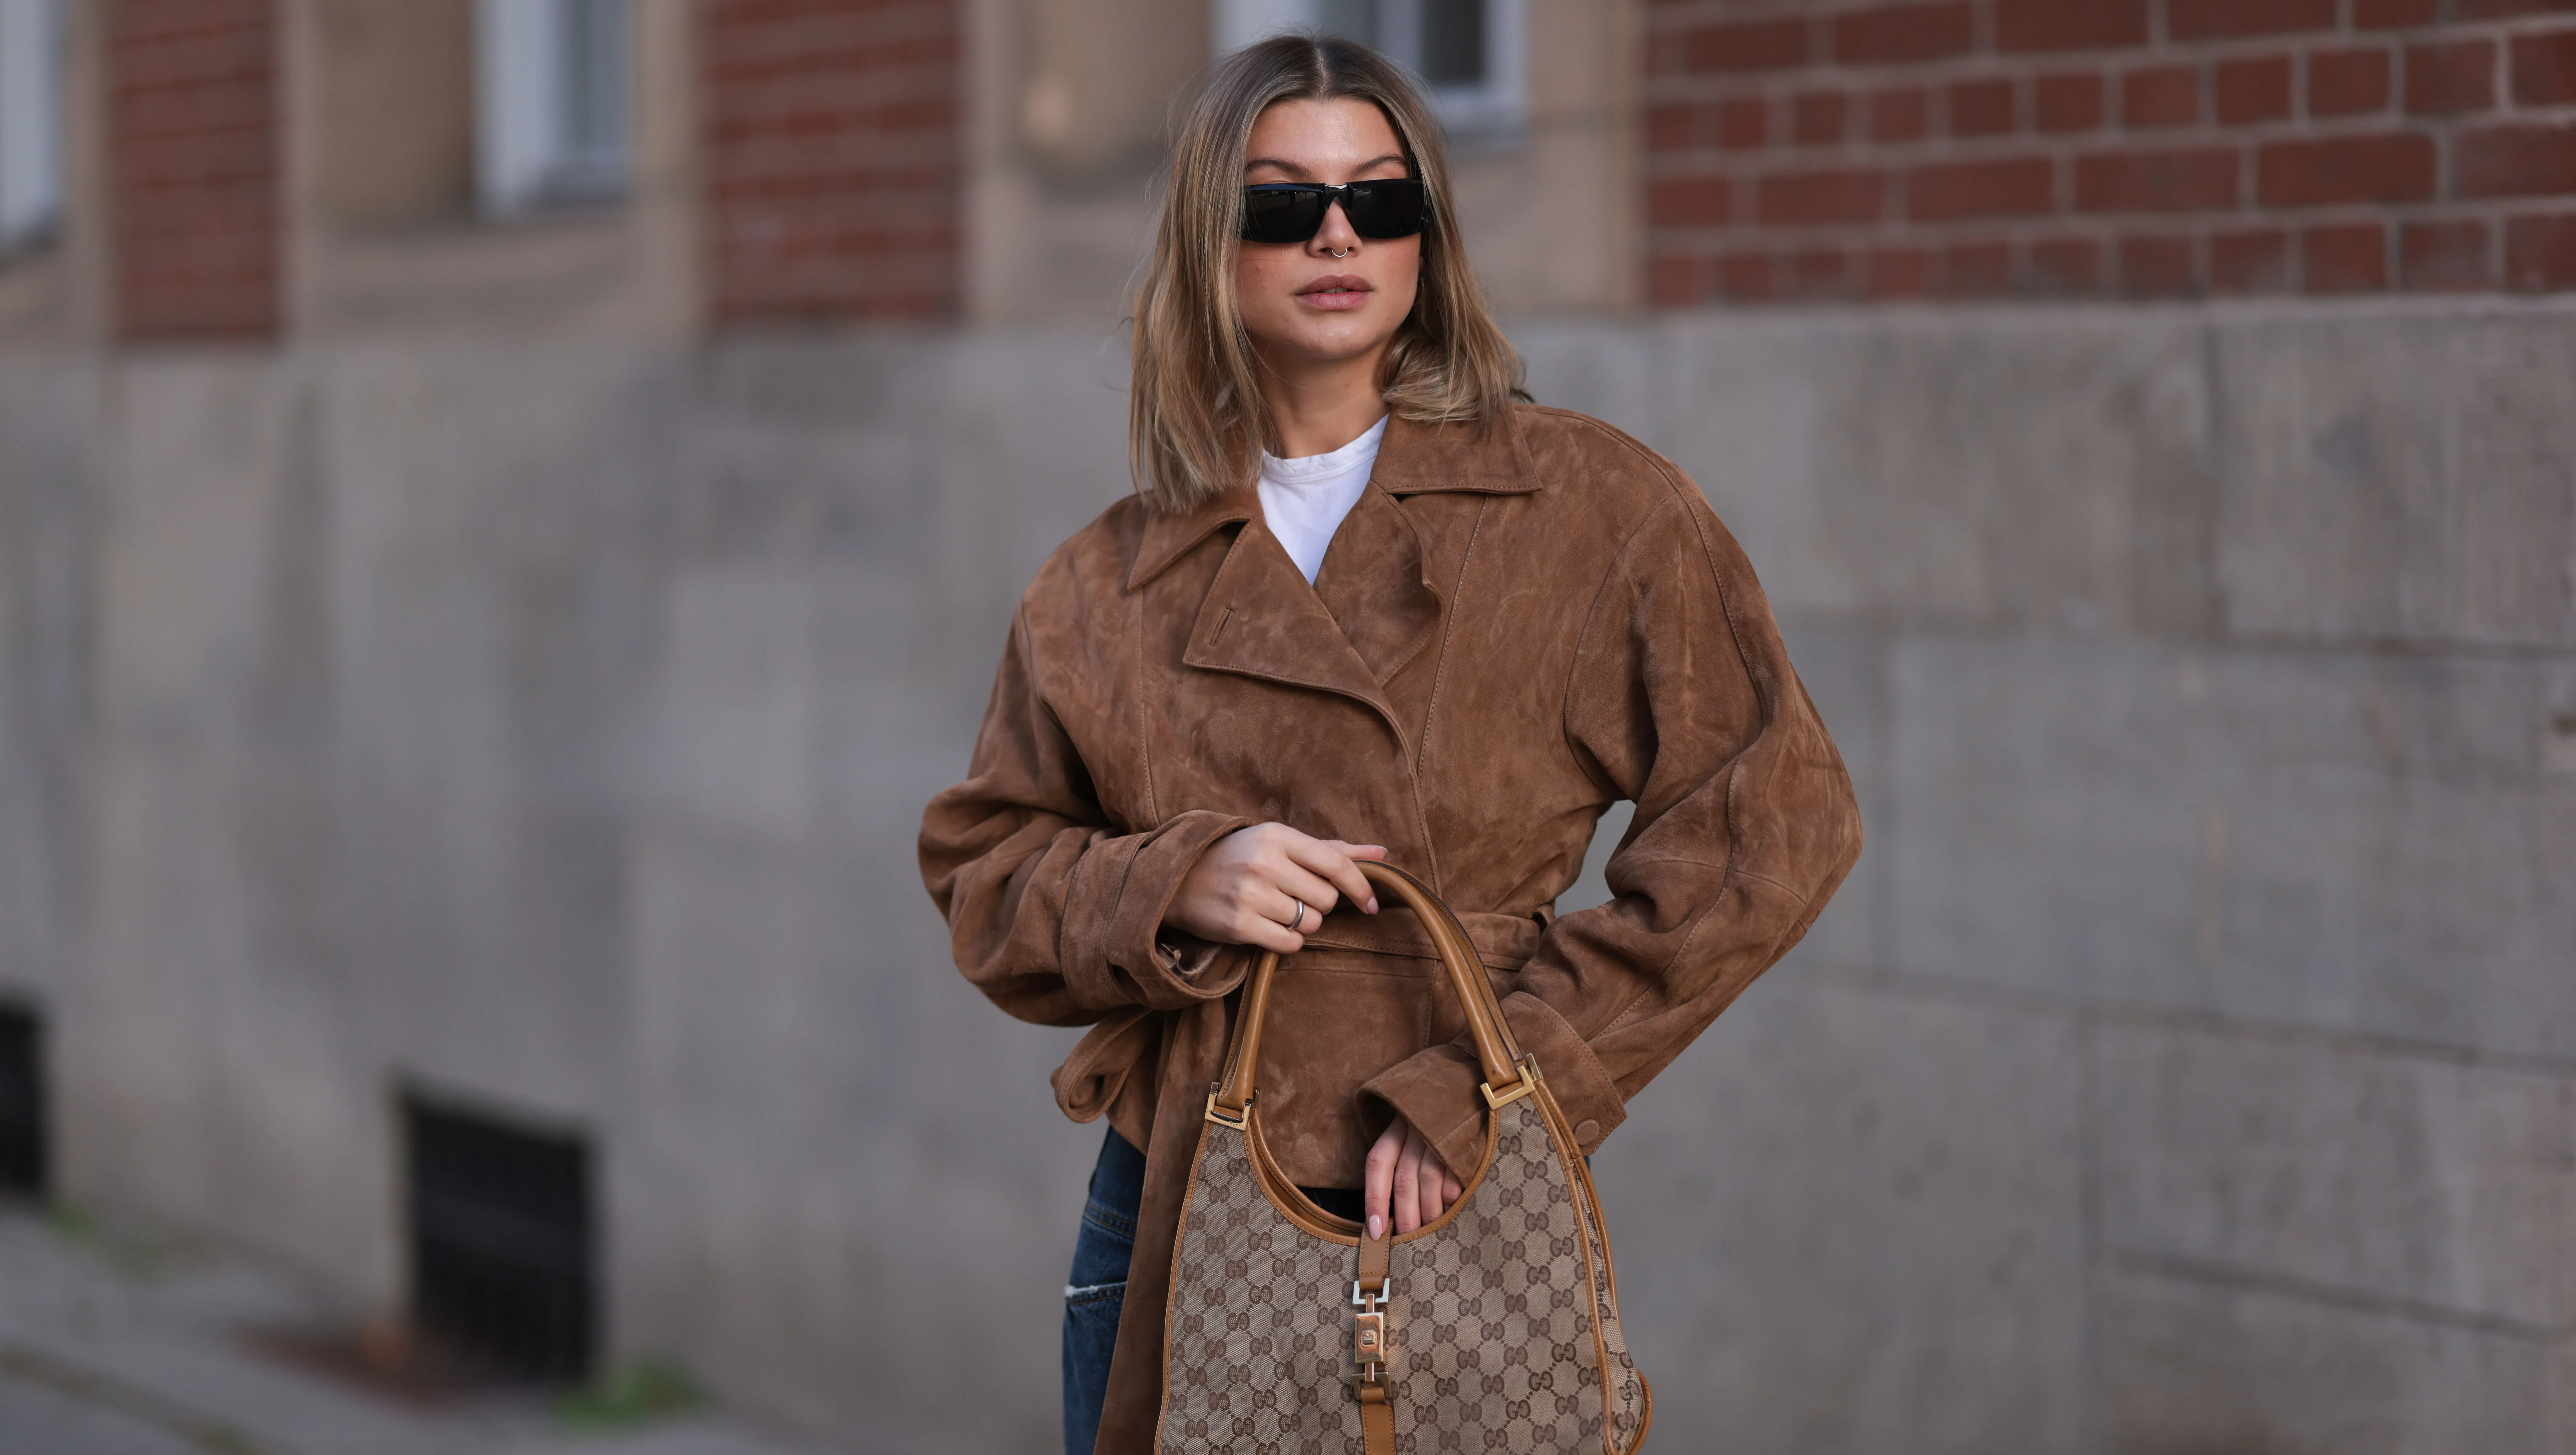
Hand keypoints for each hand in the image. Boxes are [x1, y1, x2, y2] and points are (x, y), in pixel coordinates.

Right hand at [1165, 824, 1383, 953]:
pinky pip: (1289, 943)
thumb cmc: (1239, 857)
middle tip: (1295, 898)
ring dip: (1303, 923)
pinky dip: (1288, 940)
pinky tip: (1270, 927)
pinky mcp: (1239, 925)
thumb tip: (1382, 853)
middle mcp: (1264, 863)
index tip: (1370, 903)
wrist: (1179, 879)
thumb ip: (1331, 849)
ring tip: (1277, 910)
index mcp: (1277, 836)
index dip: (1360, 886)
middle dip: (1319, 904)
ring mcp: (1250, 895)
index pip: (1336, 862)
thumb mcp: (1280, 842)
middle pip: (1326, 899)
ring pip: (1310, 923)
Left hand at [1363, 1115, 1461, 1239]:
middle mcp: (1416, 1129)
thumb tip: (1389, 1214)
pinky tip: (1452, 1207)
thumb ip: (1400, 1163)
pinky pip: (1454, 1176)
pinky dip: (1451, 1198)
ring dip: (1429, 1212)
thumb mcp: (1410, 1130)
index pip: (1378, 1163)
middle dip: (1405, 1217)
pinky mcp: (1466, 1140)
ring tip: (1430, 1230)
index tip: (1376, 1231)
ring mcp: (1442, 1134)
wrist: (1471, 1088)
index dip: (1374, 1200)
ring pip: (1429, 1181)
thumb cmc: (1435, 1119)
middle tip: (1407, 1241)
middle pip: (1404, 1180)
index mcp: (1397, 1126)